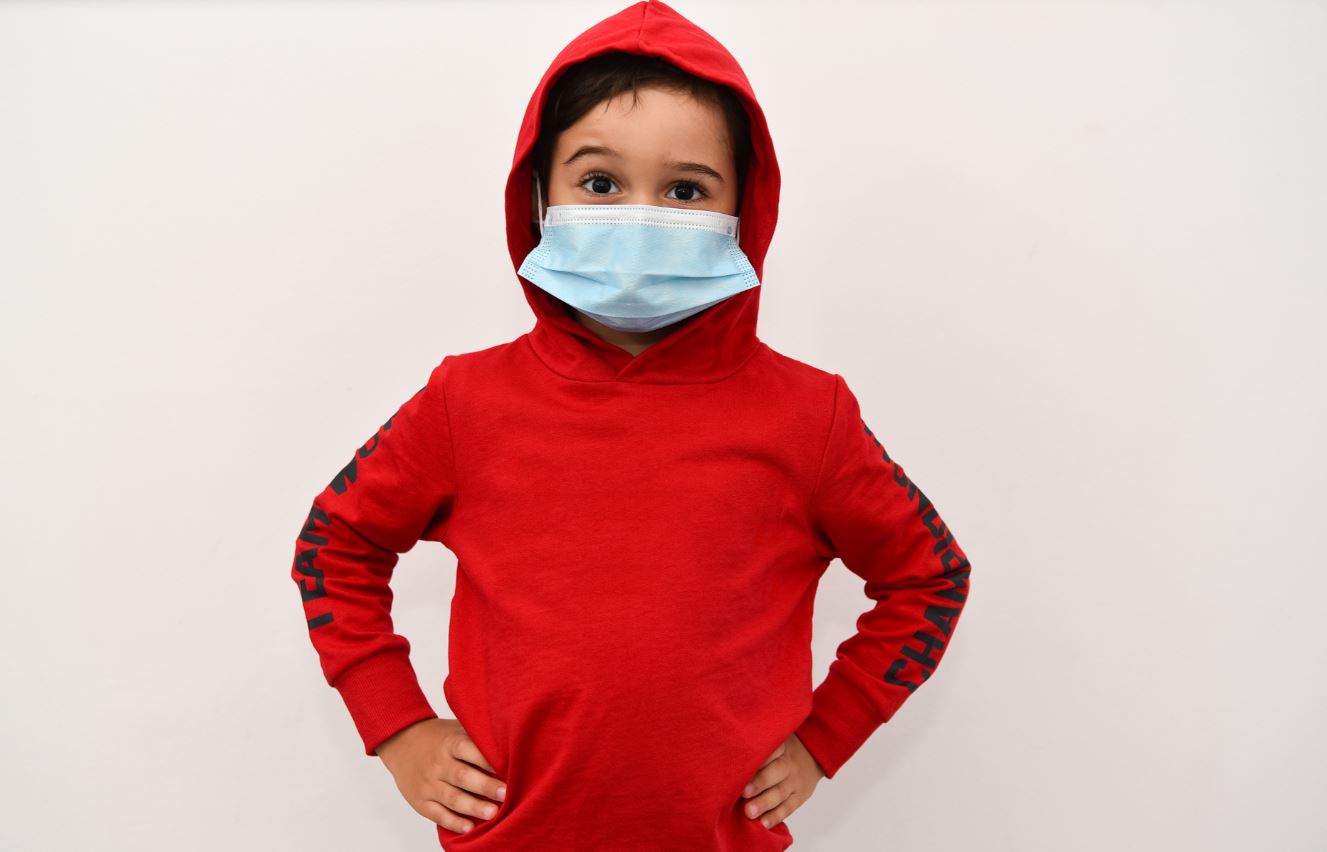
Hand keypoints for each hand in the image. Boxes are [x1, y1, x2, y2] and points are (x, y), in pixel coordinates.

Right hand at [376, 717, 506, 834]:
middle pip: (462, 776)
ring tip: (493, 814)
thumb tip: (511, 748)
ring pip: (452, 798)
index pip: (469, 750)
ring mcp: (428, 784)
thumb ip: (477, 738)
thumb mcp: (456, 730)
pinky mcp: (420, 801)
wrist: (401, 741)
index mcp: (450, 743)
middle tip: (505, 794)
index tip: (508, 769)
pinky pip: (437, 814)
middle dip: (485, 786)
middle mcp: (438, 764)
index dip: (488, 760)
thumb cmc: (438, 737)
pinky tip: (469, 827)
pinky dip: (453, 822)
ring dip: (473, 807)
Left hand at [740, 733, 824, 829]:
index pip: (770, 750)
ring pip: (780, 793)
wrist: (813, 755)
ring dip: (764, 803)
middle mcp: (787, 764)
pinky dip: (776, 816)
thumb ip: (758, 747)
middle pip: (775, 772)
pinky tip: (764, 823)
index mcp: (780, 747)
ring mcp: (794, 782)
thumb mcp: (775, 740)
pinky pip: (788, 807)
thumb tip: (729, 753)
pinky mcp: (799, 797)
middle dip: (760, 782)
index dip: (757, 758)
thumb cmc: (781, 751)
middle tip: (744, 792)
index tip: (740, 765)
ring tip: (749, 812)